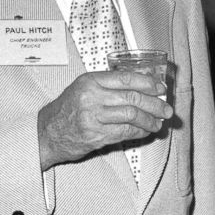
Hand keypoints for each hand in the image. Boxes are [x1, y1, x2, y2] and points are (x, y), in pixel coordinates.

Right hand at [37, 70, 171, 169]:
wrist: (47, 132)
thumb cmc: (68, 109)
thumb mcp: (84, 88)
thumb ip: (109, 85)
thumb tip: (143, 87)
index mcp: (91, 81)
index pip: (127, 78)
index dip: (148, 83)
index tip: (161, 88)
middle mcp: (92, 97)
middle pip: (133, 98)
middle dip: (155, 104)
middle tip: (167, 109)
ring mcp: (93, 117)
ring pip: (132, 116)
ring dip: (150, 120)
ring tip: (158, 123)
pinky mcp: (96, 135)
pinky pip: (125, 132)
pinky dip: (139, 132)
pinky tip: (145, 131)